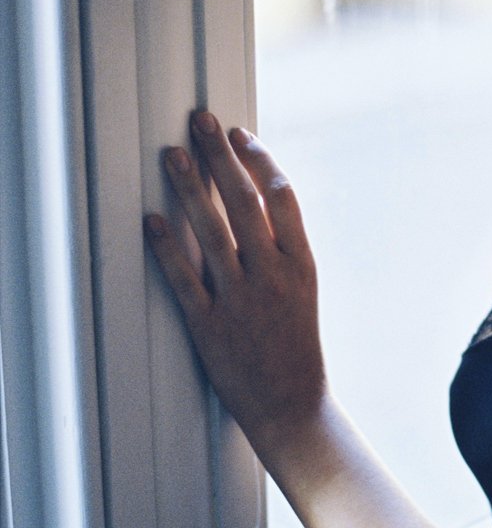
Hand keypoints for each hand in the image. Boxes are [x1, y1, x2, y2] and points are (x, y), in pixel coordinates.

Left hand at [144, 112, 326, 458]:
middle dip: (220, 157)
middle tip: (200, 122)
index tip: (239, 135)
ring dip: (189, 189)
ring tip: (172, 156)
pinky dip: (167, 248)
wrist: (293, 405)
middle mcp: (273, 276)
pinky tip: (151, 221)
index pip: (281, 197)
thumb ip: (282, 245)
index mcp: (301, 264)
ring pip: (211, 232)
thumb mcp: (303, 288)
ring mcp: (242, 301)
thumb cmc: (296, 344)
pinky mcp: (211, 327)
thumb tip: (256, 196)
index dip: (258, 160)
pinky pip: (185, 280)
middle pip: (243, 202)